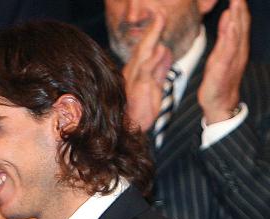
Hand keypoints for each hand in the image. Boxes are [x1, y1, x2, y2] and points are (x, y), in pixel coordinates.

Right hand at [121, 11, 172, 131]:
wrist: (131, 127)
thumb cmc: (141, 110)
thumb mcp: (155, 84)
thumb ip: (160, 68)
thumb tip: (166, 50)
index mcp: (139, 70)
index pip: (147, 47)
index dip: (154, 31)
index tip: (160, 17)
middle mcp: (134, 70)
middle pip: (144, 45)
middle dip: (152, 28)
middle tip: (158, 12)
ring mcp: (135, 78)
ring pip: (144, 53)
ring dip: (152, 36)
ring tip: (159, 21)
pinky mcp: (138, 87)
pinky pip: (146, 70)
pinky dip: (153, 59)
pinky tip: (159, 48)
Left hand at [199, 0, 248, 122]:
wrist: (220, 101)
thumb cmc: (219, 78)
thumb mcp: (220, 52)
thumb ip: (225, 34)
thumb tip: (228, 15)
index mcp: (236, 45)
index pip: (240, 22)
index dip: (239, 6)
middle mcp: (238, 49)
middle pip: (241, 24)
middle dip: (240, 7)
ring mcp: (233, 57)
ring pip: (237, 33)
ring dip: (238, 17)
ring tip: (237, 1)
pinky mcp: (224, 66)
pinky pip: (229, 48)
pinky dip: (231, 35)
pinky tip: (232, 24)